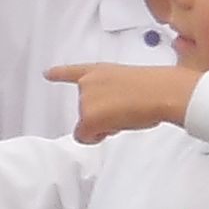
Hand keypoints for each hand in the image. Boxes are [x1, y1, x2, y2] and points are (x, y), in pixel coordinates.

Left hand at [47, 61, 198, 143]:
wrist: (161, 92)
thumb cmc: (153, 88)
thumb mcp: (127, 82)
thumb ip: (110, 92)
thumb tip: (109, 112)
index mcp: (98, 71)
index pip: (73, 71)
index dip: (59, 73)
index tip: (47, 73)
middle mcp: (87, 83)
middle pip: (84, 110)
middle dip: (101, 117)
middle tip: (124, 110)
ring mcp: (85, 100)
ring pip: (87, 125)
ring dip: (103, 126)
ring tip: (126, 114)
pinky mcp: (88, 117)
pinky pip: (86, 137)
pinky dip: (96, 137)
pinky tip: (114, 126)